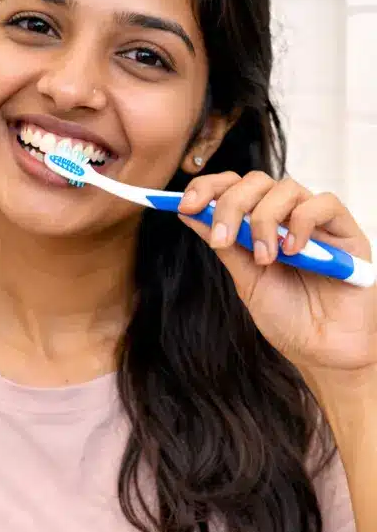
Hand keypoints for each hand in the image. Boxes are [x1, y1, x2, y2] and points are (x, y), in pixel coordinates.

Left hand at [176, 171, 376, 376]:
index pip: (232, 187)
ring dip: (264, 220)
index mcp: (259, 225)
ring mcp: (316, 222)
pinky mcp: (346, 231)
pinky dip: (302, 223)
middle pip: (255, 181)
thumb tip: (189, 214)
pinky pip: (324, 204)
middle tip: (222, 239)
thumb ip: (225, 244)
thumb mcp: (245, 278)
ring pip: (285, 188)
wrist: (322, 350)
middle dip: (230, 205)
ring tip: (265, 259)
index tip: (184, 206)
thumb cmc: (286, 317)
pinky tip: (293, 253)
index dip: (207, 188)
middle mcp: (287, 217)